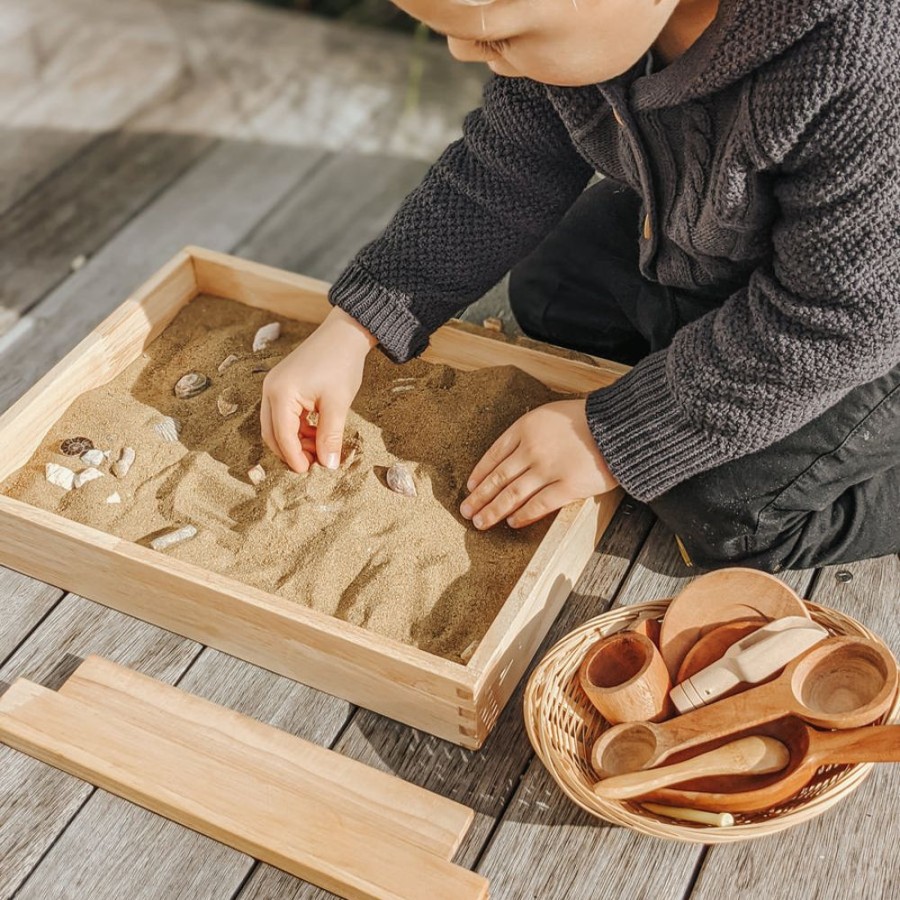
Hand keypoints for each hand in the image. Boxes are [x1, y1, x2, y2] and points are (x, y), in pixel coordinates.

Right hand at [261, 306, 376, 471]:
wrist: (345, 334)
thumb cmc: (341, 364)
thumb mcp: (338, 404)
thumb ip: (330, 436)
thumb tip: (328, 466)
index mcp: (280, 393)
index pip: (282, 437)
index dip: (295, 458)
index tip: (310, 472)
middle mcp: (270, 390)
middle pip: (272, 434)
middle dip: (291, 452)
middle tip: (314, 465)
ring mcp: (274, 386)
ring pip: (277, 426)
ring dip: (295, 441)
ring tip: (320, 450)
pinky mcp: (283, 385)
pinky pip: (284, 415)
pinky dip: (297, 428)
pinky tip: (317, 434)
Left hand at [460, 399, 618, 529]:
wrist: (621, 425)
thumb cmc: (589, 419)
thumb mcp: (551, 414)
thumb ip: (531, 432)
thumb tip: (514, 455)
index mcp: (525, 427)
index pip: (493, 455)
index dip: (479, 474)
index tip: (470, 488)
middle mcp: (532, 449)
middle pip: (498, 478)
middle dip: (479, 498)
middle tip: (466, 511)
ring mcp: (548, 469)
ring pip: (512, 495)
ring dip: (493, 511)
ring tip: (481, 522)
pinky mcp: (568, 486)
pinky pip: (538, 505)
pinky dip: (523, 516)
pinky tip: (513, 523)